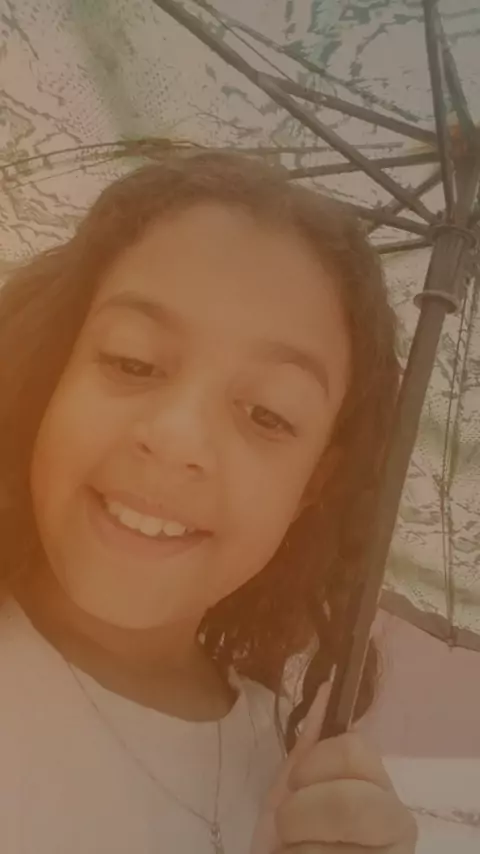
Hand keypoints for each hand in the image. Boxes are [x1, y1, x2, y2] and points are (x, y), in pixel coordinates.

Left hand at [274, 733, 417, 852]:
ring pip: (331, 849)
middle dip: (301, 814)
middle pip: (347, 804)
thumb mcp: (294, 785)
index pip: (355, 748)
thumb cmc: (291, 832)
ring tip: (297, 852)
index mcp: (379, 784)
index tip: (296, 780)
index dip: (317, 762)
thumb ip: (312, 742)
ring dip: (295, 851)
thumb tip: (326, 685)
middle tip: (288, 825)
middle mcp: (396, 821)